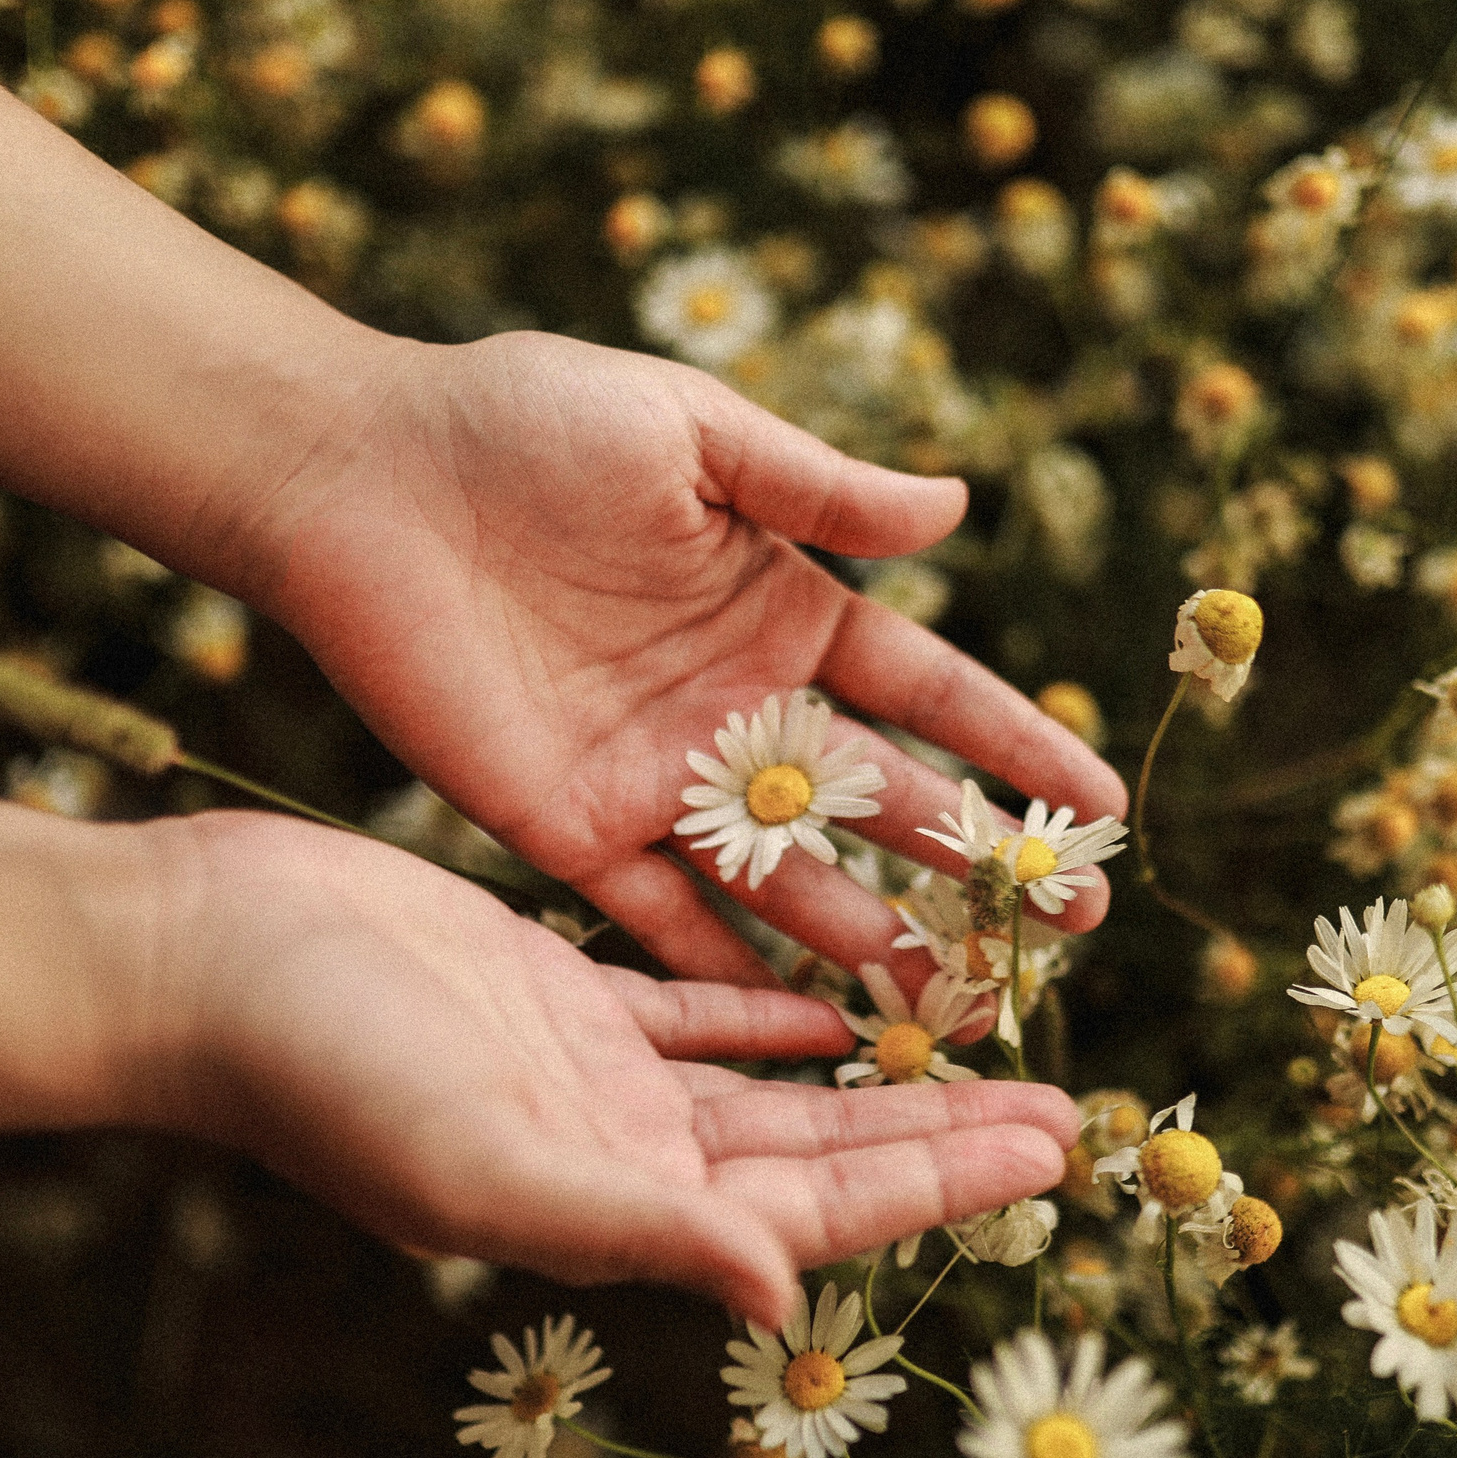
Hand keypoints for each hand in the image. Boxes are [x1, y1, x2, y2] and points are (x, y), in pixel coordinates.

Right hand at [141, 810, 1078, 1323]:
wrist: (201, 960)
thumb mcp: (484, 1159)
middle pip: (815, 1148)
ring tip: (979, 1039)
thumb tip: (782, 1290)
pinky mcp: (550, 986)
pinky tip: (838, 997)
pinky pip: (690, 1004)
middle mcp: (613, 1146)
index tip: (1049, 1156)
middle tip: (1061, 1108)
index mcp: (612, 1199)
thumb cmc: (322, 1067)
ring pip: (768, 1078)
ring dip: (873, 1066)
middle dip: (938, 1131)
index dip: (935, 1184)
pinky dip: (767, 1006)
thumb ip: (636, 1229)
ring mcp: (585, 1067)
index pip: (812, 1206)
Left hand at [224, 331, 1129, 987]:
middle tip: (1076, 923)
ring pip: (790, 881)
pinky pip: (661, 920)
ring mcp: (657, 779)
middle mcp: (734, 708)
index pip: (925, 690)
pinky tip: (805, 1035)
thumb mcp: (688, 432)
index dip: (1012, 745)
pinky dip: (727, 978)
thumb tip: (960, 507)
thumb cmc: (523, 421)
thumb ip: (819, 489)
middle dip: (979, 863)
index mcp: (779, 608)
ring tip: (968, 1006)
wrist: (357, 477)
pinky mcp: (569, 829)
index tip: (1099, 800)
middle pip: (881, 802)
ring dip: (876, 941)